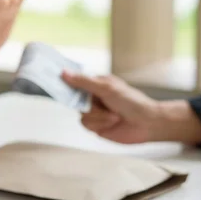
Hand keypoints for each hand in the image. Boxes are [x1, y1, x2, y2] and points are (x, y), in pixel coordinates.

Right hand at [62, 71, 200, 144]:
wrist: (147, 123)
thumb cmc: (132, 102)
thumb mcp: (107, 88)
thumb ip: (84, 81)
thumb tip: (64, 73)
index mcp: (96, 83)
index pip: (74, 80)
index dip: (64, 82)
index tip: (54, 80)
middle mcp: (93, 97)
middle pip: (75, 100)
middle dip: (90, 105)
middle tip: (99, 103)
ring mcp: (95, 112)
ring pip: (81, 114)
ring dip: (99, 116)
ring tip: (114, 115)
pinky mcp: (96, 126)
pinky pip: (86, 125)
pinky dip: (100, 124)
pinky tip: (112, 122)